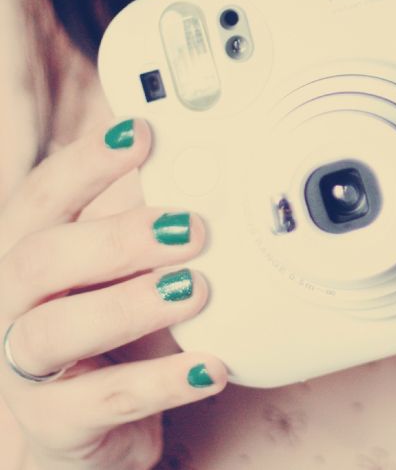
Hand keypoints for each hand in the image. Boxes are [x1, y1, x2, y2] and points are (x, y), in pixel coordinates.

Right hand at [0, 119, 225, 469]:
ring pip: (55, 331)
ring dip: (131, 305)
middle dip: (116, 239)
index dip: (87, 163)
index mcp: (31, 253)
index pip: (42, 198)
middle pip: (39, 260)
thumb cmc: (116, 328)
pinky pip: (101, 402)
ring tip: (200, 290)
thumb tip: (207, 158)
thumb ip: (152, 219)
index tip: (142, 134)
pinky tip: (211, 367)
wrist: (99, 427)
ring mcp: (24, 368)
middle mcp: (13, 305)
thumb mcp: (131, 269)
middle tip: (191, 229)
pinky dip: (160, 382)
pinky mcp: (55, 423)